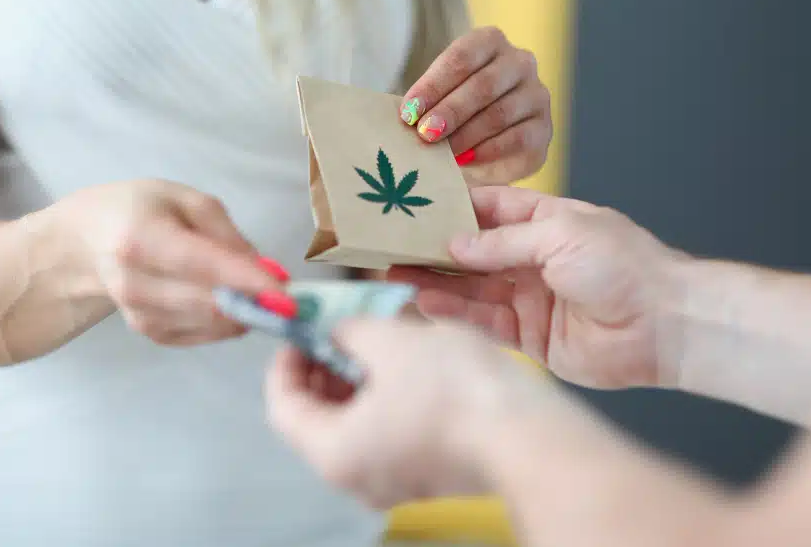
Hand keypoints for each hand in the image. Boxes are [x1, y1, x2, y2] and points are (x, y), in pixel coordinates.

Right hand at [60, 179, 294, 345]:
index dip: (248, 281)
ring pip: (210, 323)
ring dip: (244, 311)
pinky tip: (232, 302)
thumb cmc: (140, 210)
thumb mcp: (185, 200)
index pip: (202, 265)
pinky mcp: (150, 334)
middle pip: (208, 302)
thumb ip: (226, 233)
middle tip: (289, 294)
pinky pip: (203, 335)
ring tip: (259, 291)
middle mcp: (135, 282)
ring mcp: (139, 314)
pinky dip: (227, 322)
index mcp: (141, 238)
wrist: (86, 243)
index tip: (286, 293)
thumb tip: (265, 271)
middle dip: (255, 301)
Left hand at [265, 318, 535, 508]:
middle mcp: (356, 478)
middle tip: (337, 327)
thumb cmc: (453, 390)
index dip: (284, 360)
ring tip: (375, 338)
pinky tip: (406, 364)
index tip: (299, 329)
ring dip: (355, 379)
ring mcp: (393, 482)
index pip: (281, 406)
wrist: (529, 435)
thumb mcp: (390, 340)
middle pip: (317, 418)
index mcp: (333, 452)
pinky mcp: (426, 476)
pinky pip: (388, 434)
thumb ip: (347, 330)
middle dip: (322, 367)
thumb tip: (335, 328)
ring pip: (355, 425)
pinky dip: (385, 398)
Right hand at [389, 186, 686, 388]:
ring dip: (434, 281)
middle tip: (389, 245)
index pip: (488, 209)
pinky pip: (484, 321)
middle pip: (472, 252)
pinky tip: (425, 302)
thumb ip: (502, 241)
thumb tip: (453, 244)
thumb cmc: (623, 264)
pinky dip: (454, 312)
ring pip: (471, 287)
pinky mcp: (529, 337)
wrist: (667, 324)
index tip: (410, 204)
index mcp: (546, 221)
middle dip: (433, 248)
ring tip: (393, 274)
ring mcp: (529, 297)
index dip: (450, 207)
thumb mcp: (559, 234)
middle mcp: (533, 258)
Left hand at [400, 26, 552, 184]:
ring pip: (500, 113)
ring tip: (442, 151)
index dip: (433, 85)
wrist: (490, 140)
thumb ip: (426, 102)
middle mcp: (520, 62)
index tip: (408, 111)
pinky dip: (488, 150)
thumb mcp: (439, 97)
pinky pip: (518, 138)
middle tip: (424, 133)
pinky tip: (466, 159)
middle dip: (450, 111)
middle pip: (483, 84)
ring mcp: (536, 94)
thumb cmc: (456, 110)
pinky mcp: (544, 128)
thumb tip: (406, 117)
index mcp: (490, 42)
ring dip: (466, 134)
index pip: (462, 58)